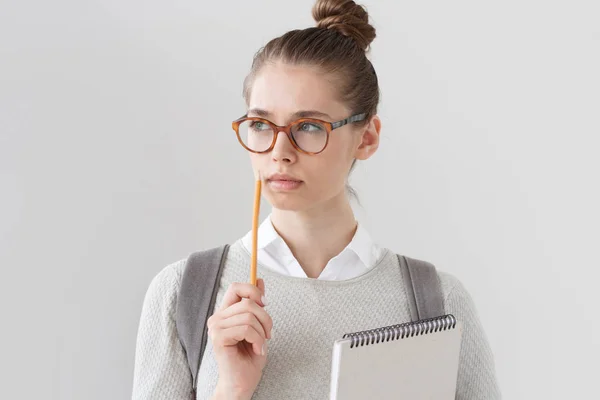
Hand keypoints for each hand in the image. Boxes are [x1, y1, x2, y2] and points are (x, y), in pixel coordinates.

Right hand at [208, 279, 272, 398]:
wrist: (242, 383)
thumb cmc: (250, 357)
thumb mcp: (258, 326)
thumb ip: (256, 304)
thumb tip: (260, 280)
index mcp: (225, 313)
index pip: (236, 287)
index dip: (253, 290)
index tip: (265, 303)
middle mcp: (217, 318)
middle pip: (248, 302)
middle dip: (265, 318)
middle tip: (269, 334)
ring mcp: (215, 328)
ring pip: (249, 316)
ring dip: (262, 332)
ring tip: (261, 344)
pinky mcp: (218, 338)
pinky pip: (246, 329)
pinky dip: (257, 340)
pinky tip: (257, 350)